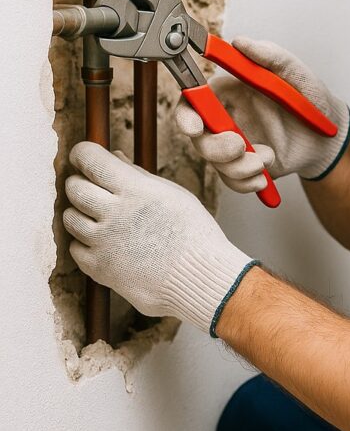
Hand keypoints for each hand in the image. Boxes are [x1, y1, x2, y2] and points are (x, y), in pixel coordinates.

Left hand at [63, 141, 255, 335]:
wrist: (198, 276)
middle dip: (80, 181)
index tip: (84, 155)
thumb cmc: (192, 231)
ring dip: (80, 211)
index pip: (92, 161)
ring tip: (101, 214)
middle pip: (75, 187)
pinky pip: (76, 247)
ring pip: (70, 217)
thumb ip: (138, 175)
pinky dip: (85, 241)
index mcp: (135, 190)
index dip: (83, 154)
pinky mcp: (99, 268)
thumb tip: (114, 157)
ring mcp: (104, 243)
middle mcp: (114, 214)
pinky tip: (106, 239)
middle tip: (93, 184)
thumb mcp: (172, 194)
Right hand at [174, 38, 349, 193]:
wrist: (329, 136)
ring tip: (267, 158)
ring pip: (216, 163)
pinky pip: (232, 180)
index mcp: (231, 91)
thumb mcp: (295, 72)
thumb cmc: (312, 99)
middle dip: (216, 148)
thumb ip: (269, 55)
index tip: (195, 127)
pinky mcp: (245, 166)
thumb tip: (240, 42)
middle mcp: (228, 117)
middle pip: (200, 137)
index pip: (194, 100)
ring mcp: (235, 144)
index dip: (186, 115)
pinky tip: (265, 176)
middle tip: (241, 146)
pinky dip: (246, 182)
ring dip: (239, 167)